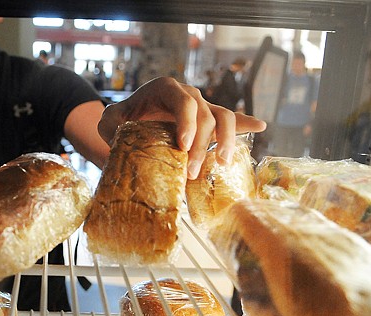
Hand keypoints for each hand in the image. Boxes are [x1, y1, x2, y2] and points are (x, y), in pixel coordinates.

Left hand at [97, 77, 266, 178]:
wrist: (133, 116)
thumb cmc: (123, 118)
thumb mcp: (110, 120)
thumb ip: (110, 124)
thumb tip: (116, 137)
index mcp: (166, 88)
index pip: (183, 102)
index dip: (187, 123)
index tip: (183, 146)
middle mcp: (189, 93)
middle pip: (205, 115)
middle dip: (201, 145)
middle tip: (191, 172)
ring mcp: (203, 106)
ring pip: (224, 117)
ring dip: (227, 141)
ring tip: (222, 164)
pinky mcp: (210, 119)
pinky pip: (231, 119)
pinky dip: (246, 123)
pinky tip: (260, 127)